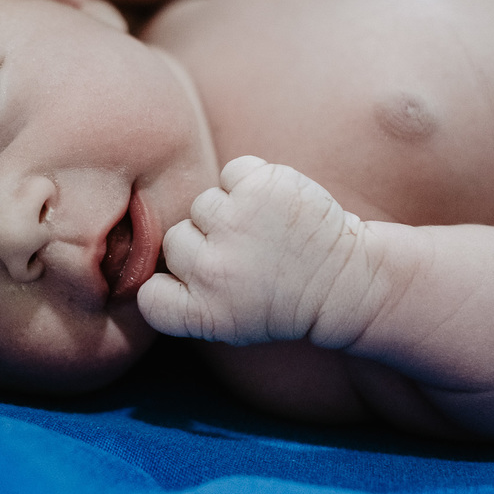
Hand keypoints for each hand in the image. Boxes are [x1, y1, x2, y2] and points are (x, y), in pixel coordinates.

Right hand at [139, 156, 377, 347]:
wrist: (348, 282)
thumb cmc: (282, 300)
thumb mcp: (226, 320)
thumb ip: (184, 294)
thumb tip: (146, 251)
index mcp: (202, 312)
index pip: (149, 294)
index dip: (171, 284)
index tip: (203, 286)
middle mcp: (213, 270)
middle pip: (174, 238)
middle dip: (206, 243)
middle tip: (248, 258)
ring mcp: (236, 224)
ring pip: (203, 203)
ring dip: (229, 211)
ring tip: (264, 233)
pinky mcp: (261, 187)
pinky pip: (234, 173)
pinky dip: (252, 182)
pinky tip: (275, 207)